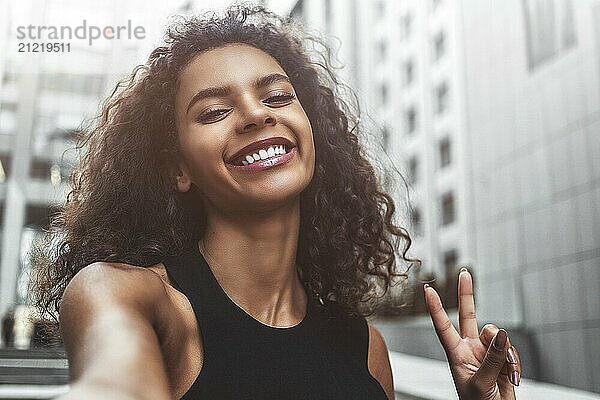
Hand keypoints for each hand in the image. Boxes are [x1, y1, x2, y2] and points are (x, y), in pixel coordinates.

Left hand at [424, 268, 521, 399]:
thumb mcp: (480, 382)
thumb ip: (492, 358)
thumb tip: (501, 333)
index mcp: (456, 354)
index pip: (443, 327)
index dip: (436, 308)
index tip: (427, 290)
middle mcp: (470, 348)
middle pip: (468, 315)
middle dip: (467, 293)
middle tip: (464, 272)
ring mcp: (487, 351)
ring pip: (497, 335)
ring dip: (504, 351)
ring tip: (505, 372)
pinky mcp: (503, 357)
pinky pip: (511, 348)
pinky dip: (514, 360)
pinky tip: (512, 375)